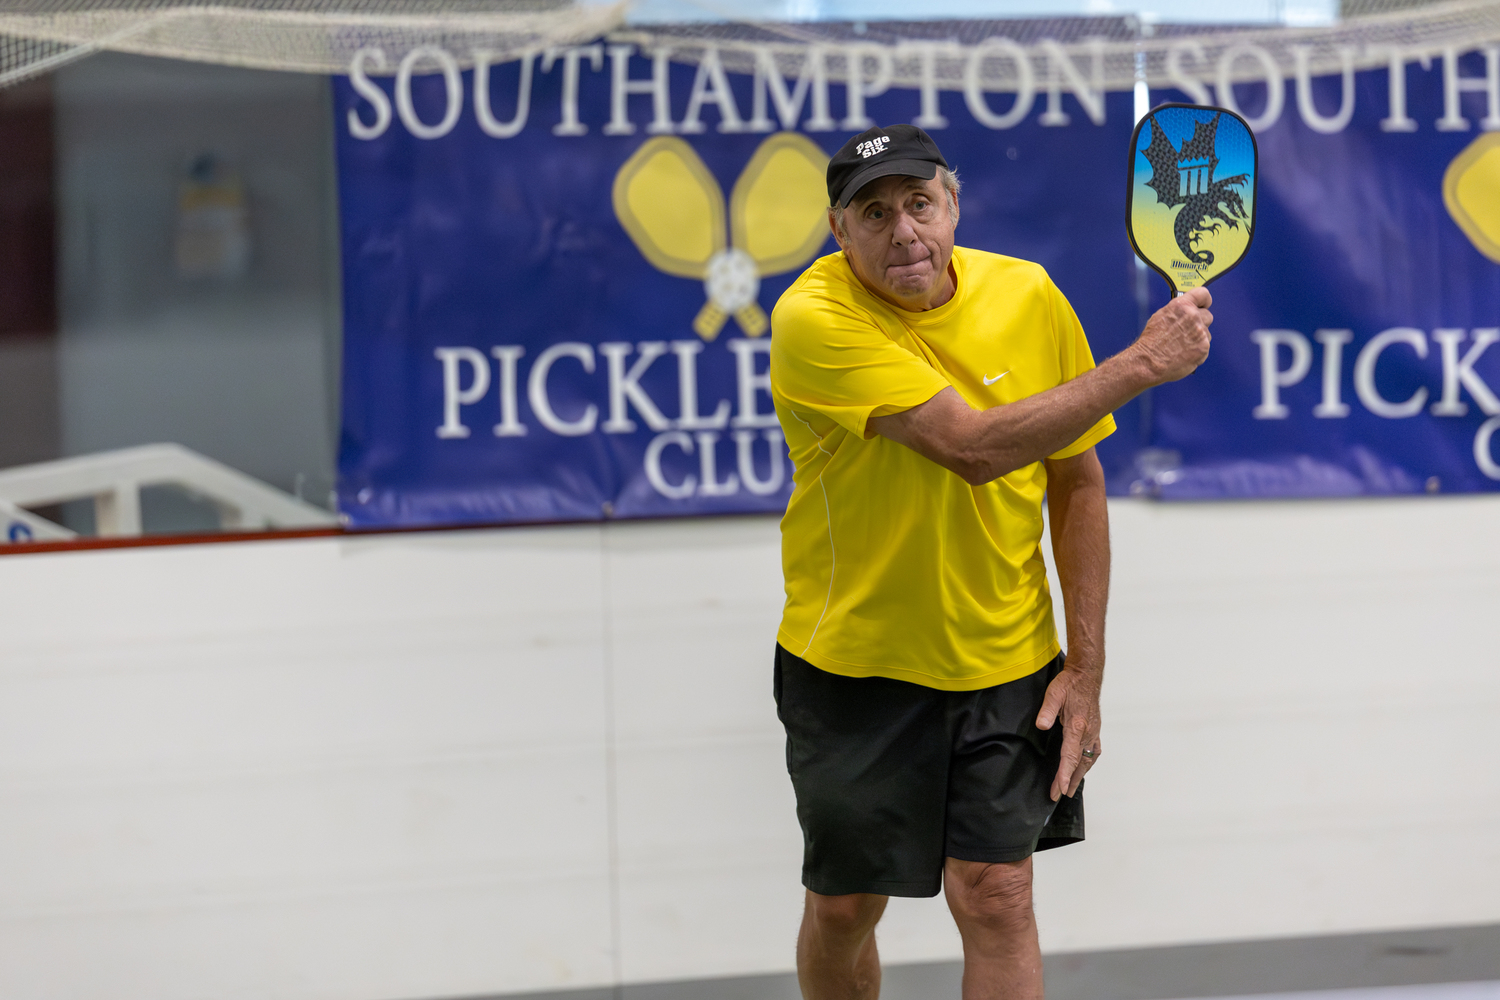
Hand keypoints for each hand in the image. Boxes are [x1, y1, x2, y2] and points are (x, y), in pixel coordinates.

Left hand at [1036, 663, 1102, 800]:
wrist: (1087, 675)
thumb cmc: (1069, 684)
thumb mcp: (1054, 693)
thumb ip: (1047, 711)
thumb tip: (1041, 726)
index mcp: (1077, 726)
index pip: (1070, 756)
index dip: (1064, 774)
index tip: (1060, 788)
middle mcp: (1087, 732)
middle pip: (1078, 763)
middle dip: (1068, 781)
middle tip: (1059, 795)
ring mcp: (1093, 732)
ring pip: (1088, 760)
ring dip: (1079, 775)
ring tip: (1070, 789)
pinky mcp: (1094, 730)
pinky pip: (1093, 752)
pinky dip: (1088, 763)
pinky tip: (1083, 768)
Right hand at [1133, 286, 1212, 383]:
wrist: (1149, 362)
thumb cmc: (1151, 342)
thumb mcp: (1160, 317)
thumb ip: (1177, 311)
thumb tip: (1185, 311)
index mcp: (1181, 306)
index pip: (1203, 294)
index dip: (1204, 301)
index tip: (1203, 305)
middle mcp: (1193, 316)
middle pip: (1207, 315)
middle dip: (1200, 322)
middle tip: (1188, 331)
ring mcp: (1200, 332)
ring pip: (1206, 333)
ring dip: (1198, 338)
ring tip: (1183, 345)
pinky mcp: (1203, 347)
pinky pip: (1205, 346)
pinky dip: (1197, 350)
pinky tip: (1185, 353)